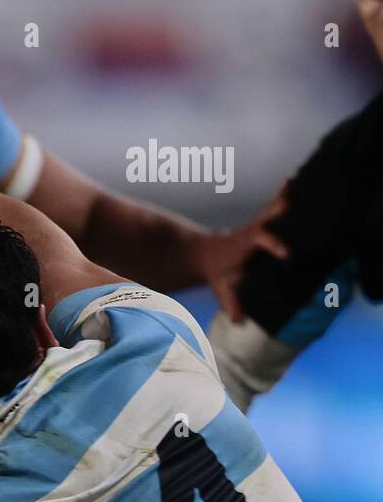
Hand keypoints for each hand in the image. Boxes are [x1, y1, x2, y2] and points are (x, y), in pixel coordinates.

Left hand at [193, 182, 290, 321]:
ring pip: (271, 210)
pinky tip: (293, 180)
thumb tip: (238, 321)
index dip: (272, 245)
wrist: (206, 254)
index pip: (260, 242)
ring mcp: (257, 225)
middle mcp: (252, 232)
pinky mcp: (262, 223)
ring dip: (282, 197)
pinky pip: (274, 207)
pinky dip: (284, 194)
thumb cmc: (218, 272)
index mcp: (245, 245)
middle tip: (289, 204)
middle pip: (265, 219)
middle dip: (276, 213)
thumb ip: (230, 302)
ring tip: (295, 182)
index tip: (286, 253)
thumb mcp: (222, 287)